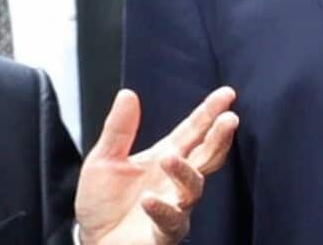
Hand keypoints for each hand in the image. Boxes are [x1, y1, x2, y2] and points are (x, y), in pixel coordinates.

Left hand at [74, 87, 237, 244]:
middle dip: (219, 138)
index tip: (227, 94)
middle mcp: (174, 181)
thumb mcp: (104, 159)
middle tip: (229, 120)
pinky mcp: (163, 233)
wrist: (93, 240)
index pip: (193, 131)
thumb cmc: (103, 202)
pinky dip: (160, 209)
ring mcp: (174, 207)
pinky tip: (148, 199)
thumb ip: (119, 129)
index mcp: (164, 157)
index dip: (209, 112)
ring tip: (170, 158)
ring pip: (192, 188)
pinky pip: (170, 221)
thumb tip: (128, 93)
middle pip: (206, 156)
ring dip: (184, 172)